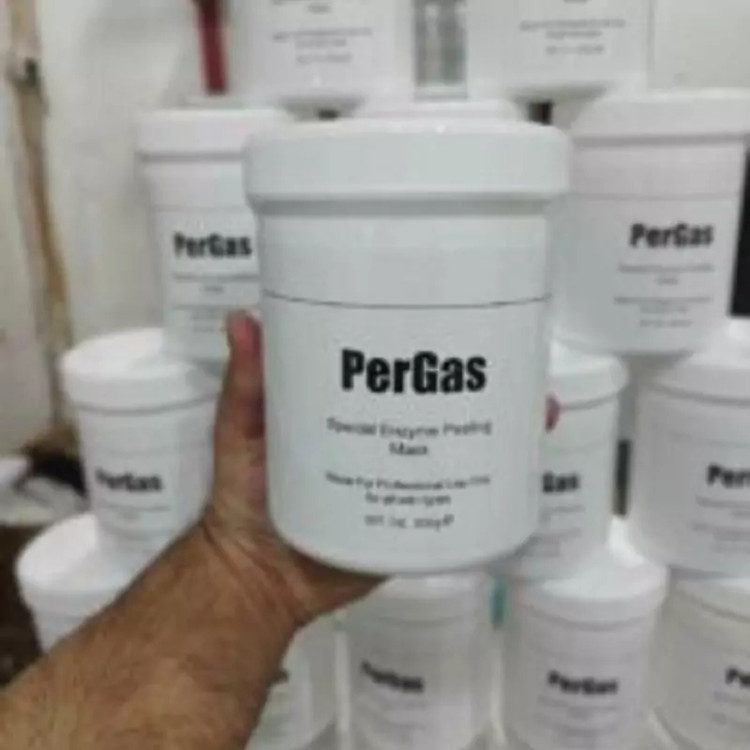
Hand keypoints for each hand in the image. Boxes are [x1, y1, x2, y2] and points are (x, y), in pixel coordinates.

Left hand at [202, 313, 559, 626]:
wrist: (261, 582)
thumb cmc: (244, 497)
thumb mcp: (240, 431)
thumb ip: (245, 385)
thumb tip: (242, 319)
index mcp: (351, 405)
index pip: (396, 362)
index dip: (428, 337)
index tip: (459, 310)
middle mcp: (385, 433)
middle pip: (441, 397)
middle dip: (483, 376)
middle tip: (514, 356)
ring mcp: (404, 475)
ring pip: (460, 442)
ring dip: (502, 424)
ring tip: (537, 408)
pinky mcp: (414, 516)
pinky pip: (459, 498)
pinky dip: (493, 485)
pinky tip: (520, 470)